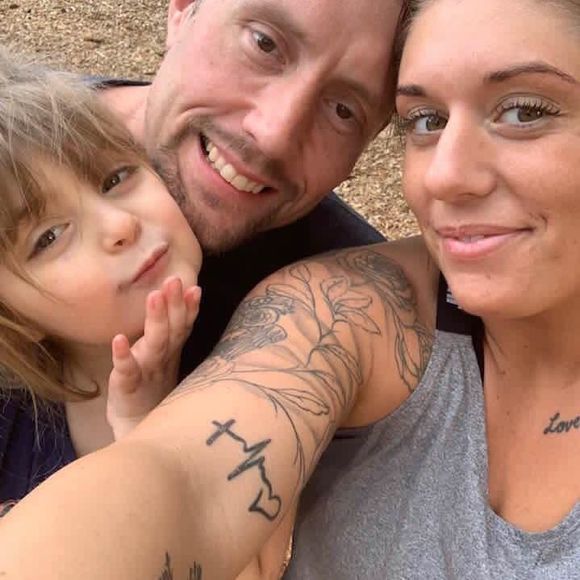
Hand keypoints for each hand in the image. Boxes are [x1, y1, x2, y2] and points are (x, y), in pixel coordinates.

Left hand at [107, 276, 200, 439]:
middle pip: (172, 330)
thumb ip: (173, 334)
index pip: (184, 326)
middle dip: (174, 304)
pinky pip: (126, 370)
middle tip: (174, 280)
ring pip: (154, 344)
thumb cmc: (152, 390)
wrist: (138, 429)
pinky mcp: (127, 387)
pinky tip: (118, 340)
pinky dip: (123, 355)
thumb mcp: (166, 360)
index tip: (194, 287)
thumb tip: (184, 305)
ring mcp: (147, 372)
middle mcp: (163, 359)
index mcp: (172, 352)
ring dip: (156, 320)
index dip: (190, 307)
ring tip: (154, 297)